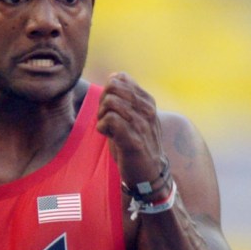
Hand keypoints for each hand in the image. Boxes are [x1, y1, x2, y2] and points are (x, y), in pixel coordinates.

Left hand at [96, 72, 166, 191]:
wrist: (149, 173)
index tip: (110, 108)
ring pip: (110, 102)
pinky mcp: (133, 139)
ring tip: (107, 128)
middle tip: (105, 118)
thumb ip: (126, 98)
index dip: (108, 91)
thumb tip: (114, 76)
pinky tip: (107, 135)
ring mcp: (141, 124)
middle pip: (113, 87)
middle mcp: (147, 109)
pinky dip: (102, 127)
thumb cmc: (137, 143)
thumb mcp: (135, 116)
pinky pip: (110, 120)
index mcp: (147, 100)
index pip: (121, 78)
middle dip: (102, 101)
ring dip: (101, 115)